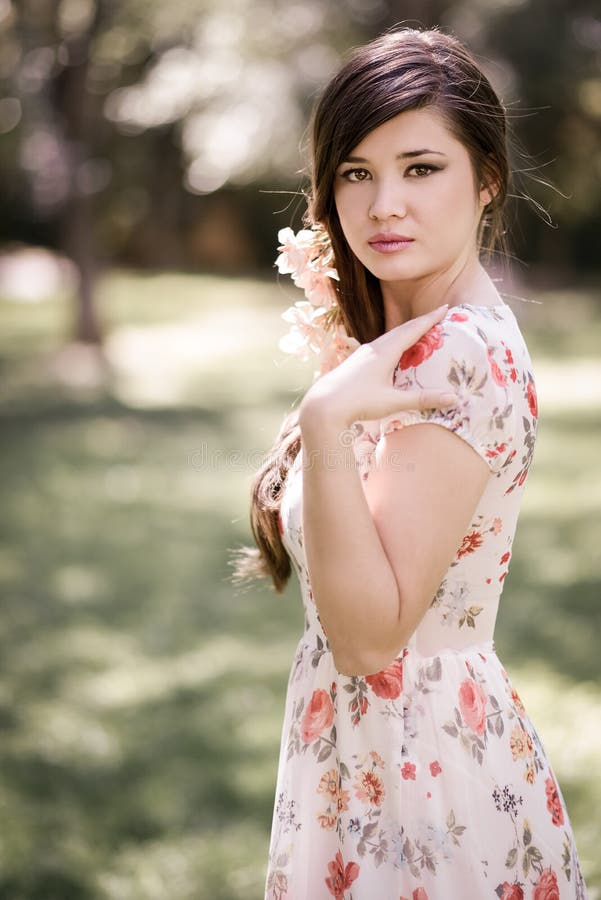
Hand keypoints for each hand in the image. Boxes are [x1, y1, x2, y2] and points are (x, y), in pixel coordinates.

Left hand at [299, 304, 457, 427]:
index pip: (413, 330)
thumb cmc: (358, 402)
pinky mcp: (356, 361)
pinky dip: (395, 342)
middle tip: (438, 316)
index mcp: (385, 352)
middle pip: (402, 329)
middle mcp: (374, 347)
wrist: (323, 406)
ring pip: (390, 336)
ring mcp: (363, 353)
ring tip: (420, 331)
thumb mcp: (393, 402)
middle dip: (421, 322)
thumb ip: (423, 399)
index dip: (431, 319)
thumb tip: (453, 399)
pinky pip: (381, 345)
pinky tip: (394, 350)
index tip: (446, 307)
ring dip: (407, 332)